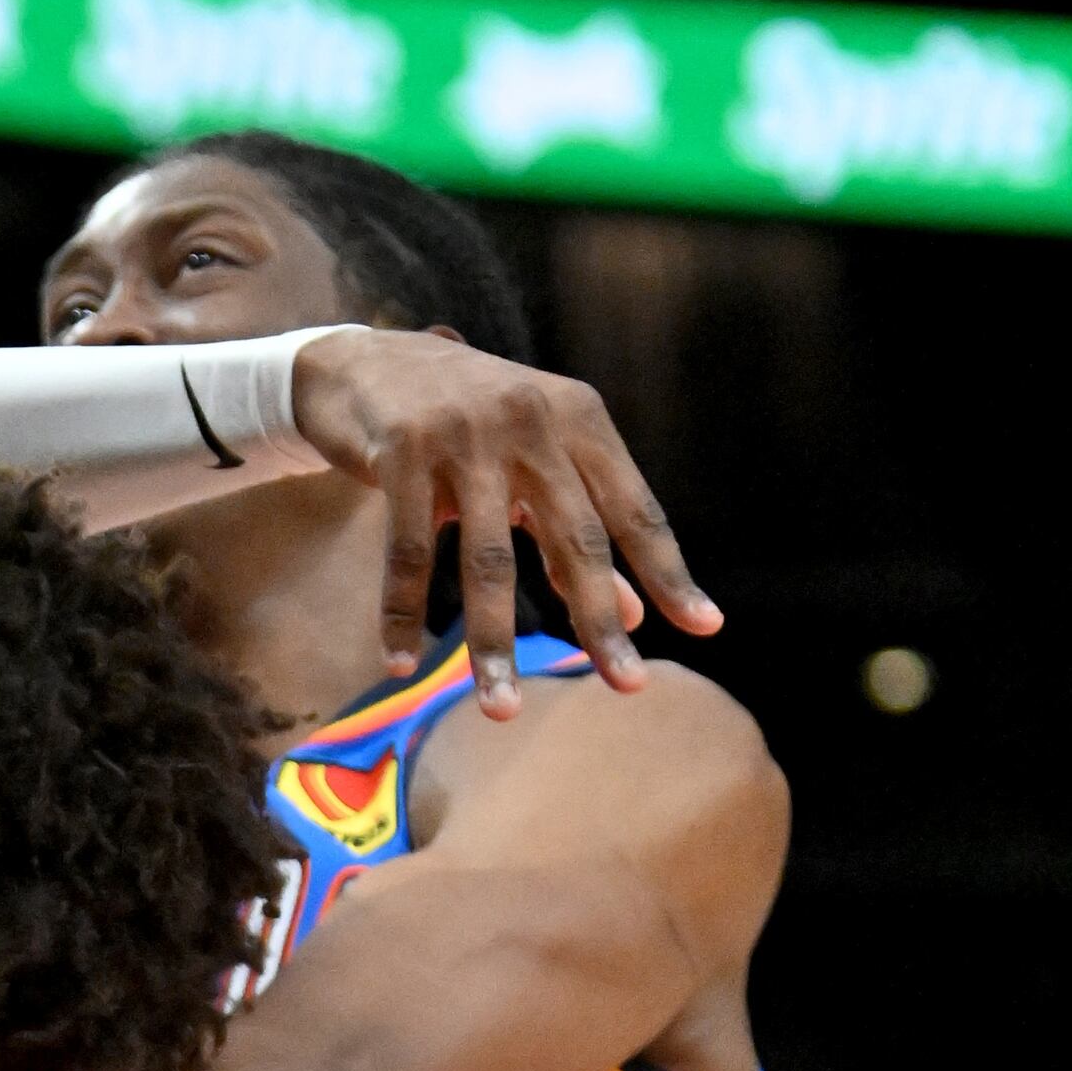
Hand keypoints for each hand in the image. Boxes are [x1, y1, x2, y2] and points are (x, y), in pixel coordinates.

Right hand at [288, 327, 720, 711]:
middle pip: (574, 538)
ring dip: (492, 644)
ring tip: (501, 709)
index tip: (703, 628)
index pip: (635, 508)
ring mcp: (465, 435)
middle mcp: (531, 422)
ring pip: (487, 558)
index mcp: (579, 419)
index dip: (668, 571)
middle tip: (626, 686)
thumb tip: (631, 616)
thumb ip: (576, 533)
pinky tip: (399, 663)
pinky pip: (409, 550)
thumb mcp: (533, 465)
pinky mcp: (401, 450)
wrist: (368, 360)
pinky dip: (402, 612)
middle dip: (598, 621)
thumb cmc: (465, 423)